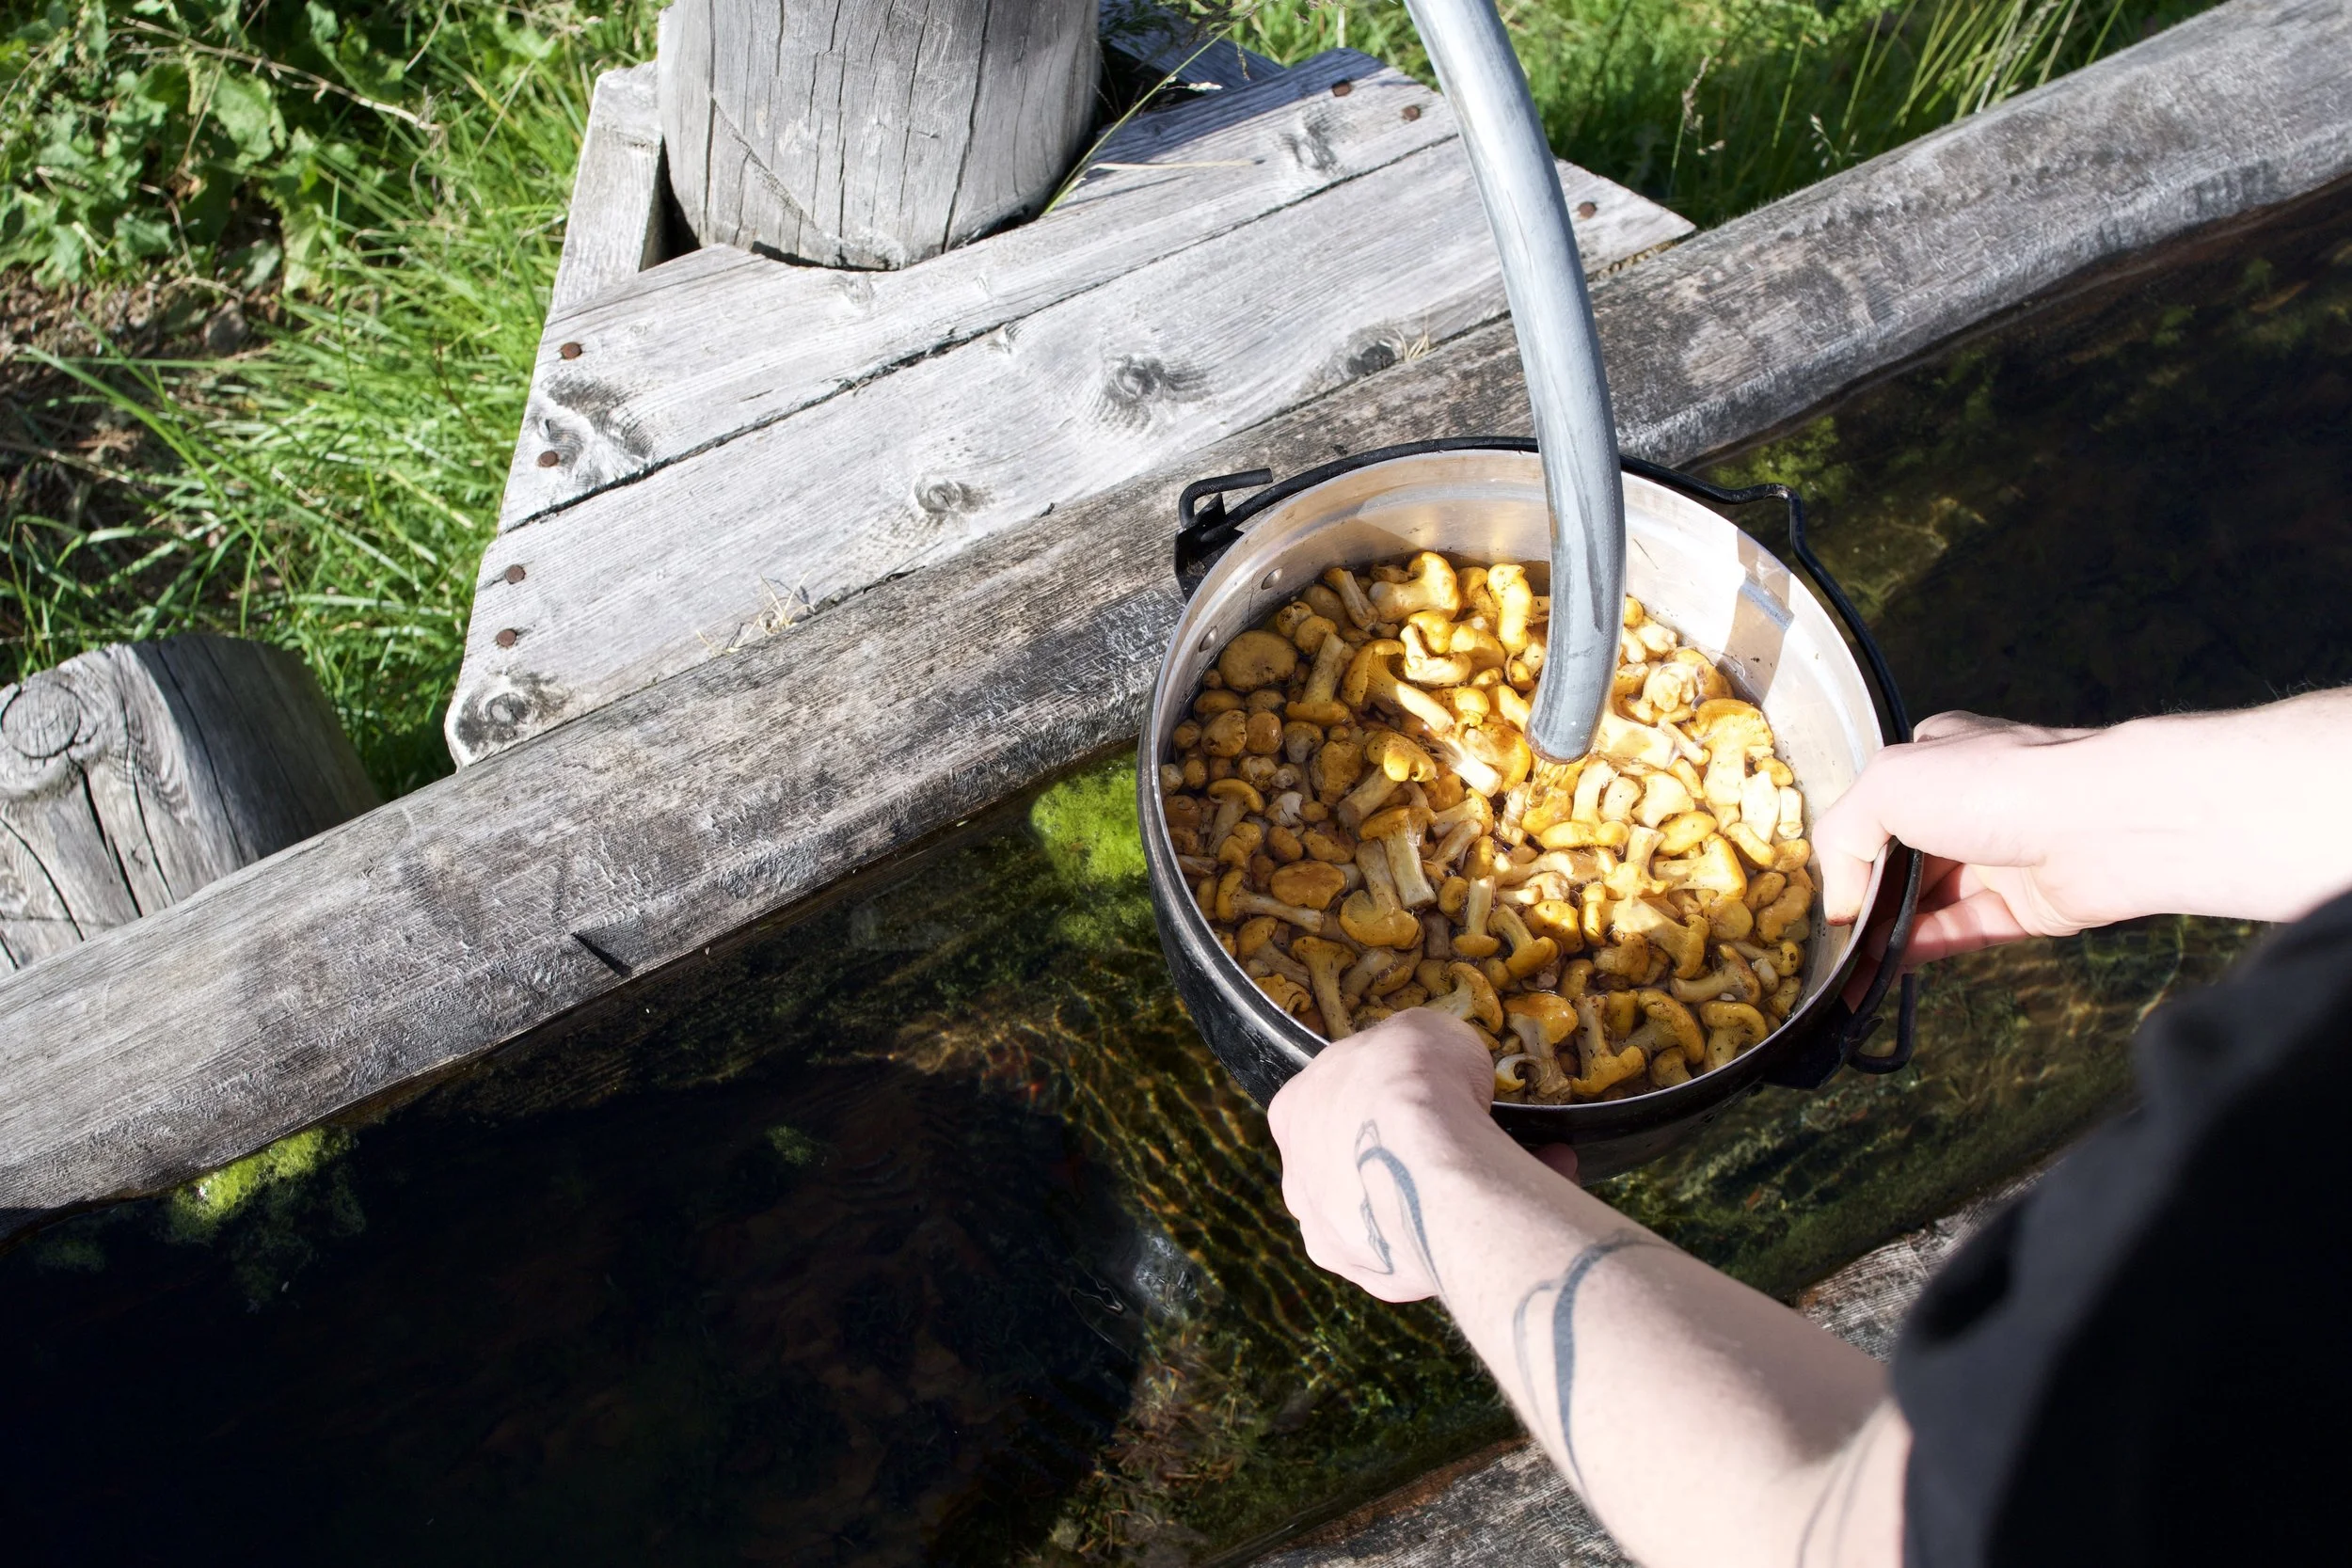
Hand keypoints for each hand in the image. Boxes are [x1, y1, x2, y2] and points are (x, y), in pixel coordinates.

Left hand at [1265, 1010, 1502, 1302]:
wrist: (1429, 1159)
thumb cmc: (1413, 1080)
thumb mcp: (1421, 1030)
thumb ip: (1414, 1051)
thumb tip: (1432, 1065)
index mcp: (1295, 1109)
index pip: (1341, 1098)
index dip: (1392, 1091)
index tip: (1436, 1090)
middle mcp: (1301, 1175)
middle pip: (1362, 1158)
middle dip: (1416, 1147)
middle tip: (1472, 1136)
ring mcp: (1331, 1232)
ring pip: (1395, 1208)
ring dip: (1446, 1191)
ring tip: (1511, 1171)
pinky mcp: (1373, 1274)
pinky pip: (1426, 1250)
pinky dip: (1466, 1230)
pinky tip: (1510, 1205)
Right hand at [1814, 711, 2114, 965]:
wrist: (2102, 822)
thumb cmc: (1989, 785)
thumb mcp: (1886, 786)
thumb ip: (1842, 838)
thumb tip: (1841, 907)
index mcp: (1934, 758)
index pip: (1876, 805)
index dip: (1847, 847)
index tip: (1821, 889)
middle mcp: (1966, 804)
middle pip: (1900, 859)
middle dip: (1863, 898)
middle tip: (1829, 940)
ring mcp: (1998, 856)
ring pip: (1929, 901)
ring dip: (1887, 933)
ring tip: (1847, 969)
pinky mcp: (2025, 905)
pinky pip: (1962, 930)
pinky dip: (1922, 949)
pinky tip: (1885, 970)